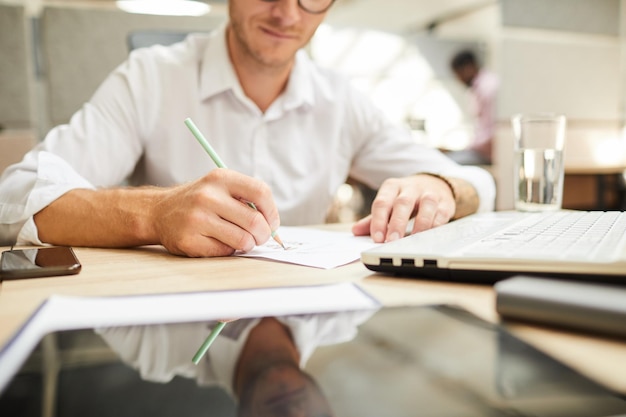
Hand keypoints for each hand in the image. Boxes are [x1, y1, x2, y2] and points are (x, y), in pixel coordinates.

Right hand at [151, 169, 279, 256]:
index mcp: (220, 178)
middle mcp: (208, 196)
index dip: (273, 212)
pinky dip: (228, 251)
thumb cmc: (200, 202)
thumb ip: (247, 200)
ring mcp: (197, 219)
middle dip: (264, 235)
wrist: (159, 211)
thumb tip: (274, 226)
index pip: (261, 192)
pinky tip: (217, 242)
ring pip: (243, 240)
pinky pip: (225, 252)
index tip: (272, 223)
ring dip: (247, 245)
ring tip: (239, 240)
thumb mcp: (220, 187)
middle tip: (260, 238)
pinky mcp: (189, 240)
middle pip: (255, 221)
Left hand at [351, 174, 454, 242]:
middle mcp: (411, 187)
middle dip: (397, 223)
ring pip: (427, 205)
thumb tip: (355, 231)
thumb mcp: (388, 202)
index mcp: (392, 186)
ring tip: (413, 240)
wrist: (434, 183)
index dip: (378, 221)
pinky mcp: (445, 202)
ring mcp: (430, 193)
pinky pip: (442, 212)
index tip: (377, 238)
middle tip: (391, 241)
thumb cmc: (406, 197)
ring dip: (420, 224)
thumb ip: (373, 218)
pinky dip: (437, 225)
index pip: (382, 202)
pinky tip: (430, 236)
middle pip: (403, 203)